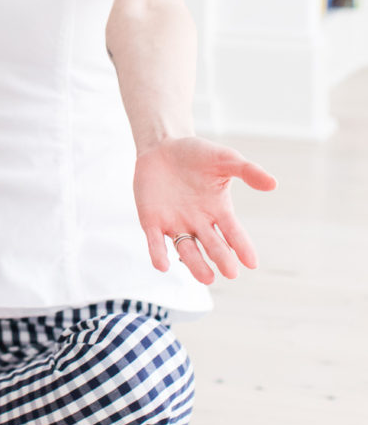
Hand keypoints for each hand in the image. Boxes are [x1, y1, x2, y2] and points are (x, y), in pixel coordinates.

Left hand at [134, 136, 275, 284]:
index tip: (251, 263)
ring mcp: (175, 224)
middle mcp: (199, 223)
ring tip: (206, 278)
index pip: (233, 233)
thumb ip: (248, 170)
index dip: (242, 247)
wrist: (162, 146)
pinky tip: (162, 265)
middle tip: (231, 272)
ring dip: (195, 264)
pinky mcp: (152, 221)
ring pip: (186, 249)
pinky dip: (158, 253)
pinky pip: (155, 241)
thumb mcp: (224, 158)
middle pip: (212, 245)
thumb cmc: (197, 154)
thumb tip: (274, 183)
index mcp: (218, 211)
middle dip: (222, 258)